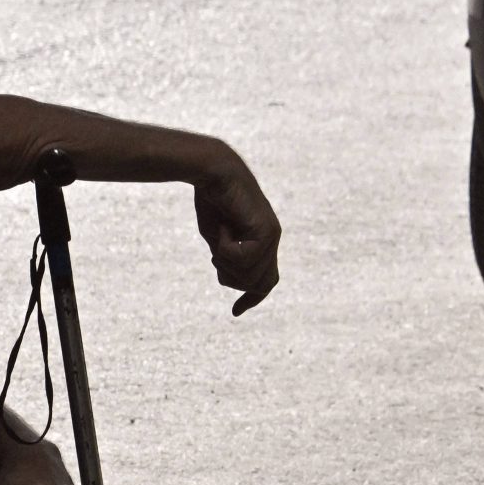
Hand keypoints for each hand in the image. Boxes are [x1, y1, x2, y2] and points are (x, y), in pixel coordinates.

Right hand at [192, 155, 281, 315]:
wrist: (214, 172)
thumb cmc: (212, 201)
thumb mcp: (218, 239)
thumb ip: (229, 259)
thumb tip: (231, 279)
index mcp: (262, 243)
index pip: (265, 281)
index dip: (252, 299)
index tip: (236, 312)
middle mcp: (271, 241)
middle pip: (256, 284)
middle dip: (231, 277)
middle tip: (216, 253)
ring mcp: (271, 236)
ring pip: (248, 275)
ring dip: (224, 261)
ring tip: (220, 234)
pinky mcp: (266, 231)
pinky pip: (242, 258)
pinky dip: (225, 248)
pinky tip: (224, 227)